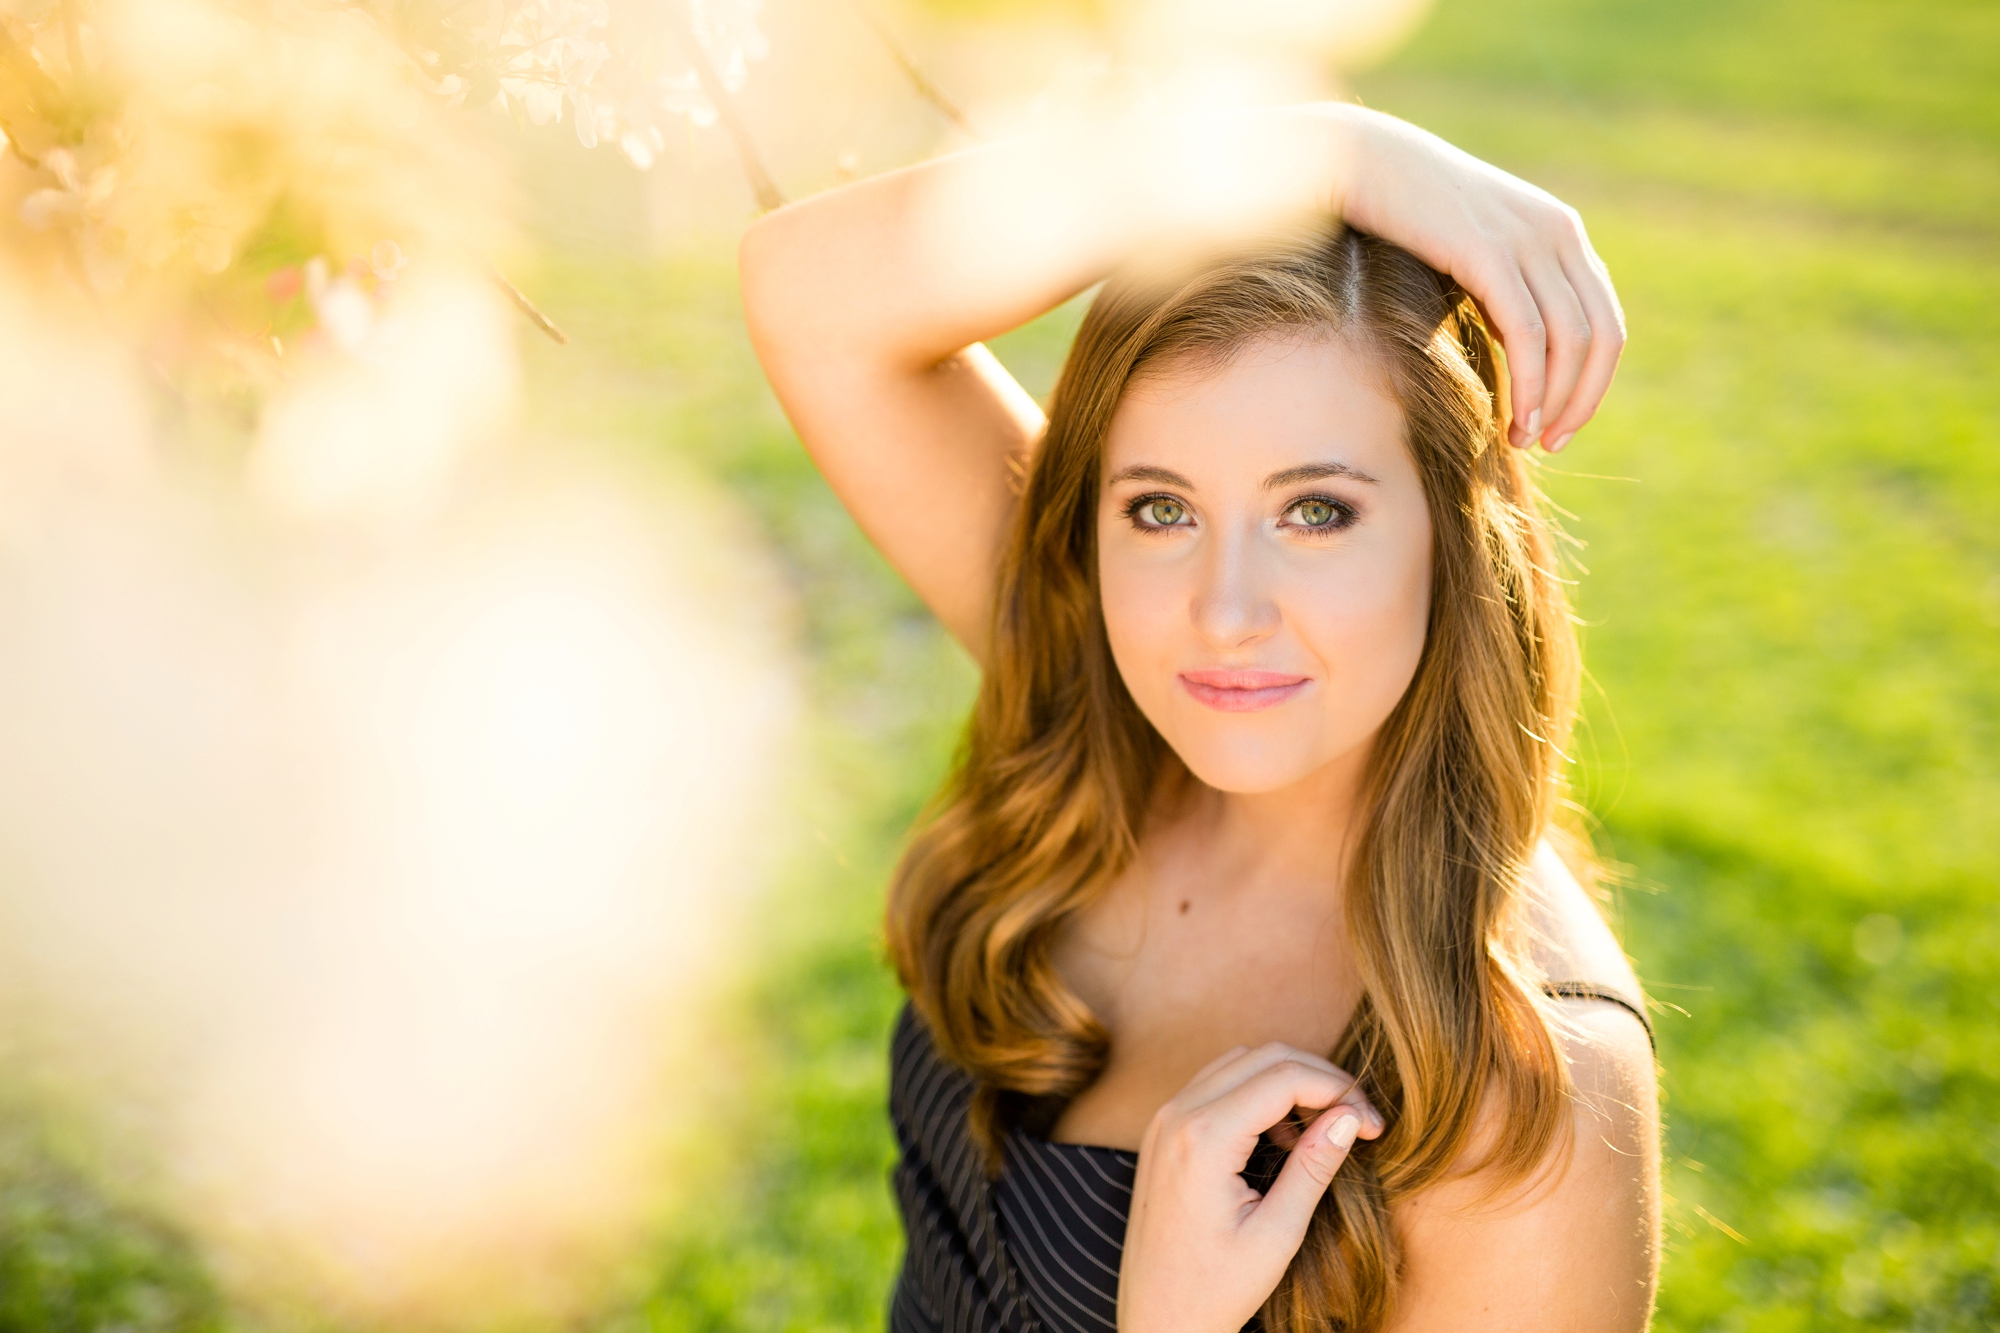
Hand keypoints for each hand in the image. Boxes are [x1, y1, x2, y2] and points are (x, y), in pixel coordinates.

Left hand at [1118, 1043, 1386, 1332]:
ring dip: (1288, 1082)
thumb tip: (1349, 1117)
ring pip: (1240, 1062)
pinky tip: (1282, 1138)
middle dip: (1320, 1078)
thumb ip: (1313, 1168)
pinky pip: (1217, 1084)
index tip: (1373, 1127)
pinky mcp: (1164, 1130)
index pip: (1286, 1076)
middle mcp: (1177, 1115)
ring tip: (1323, 1130)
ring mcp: (1165, 1119)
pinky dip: (1257, 1094)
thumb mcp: (1276, 1235)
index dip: (1340, 1092)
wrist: (1157, 1319)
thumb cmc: (1213, 1289)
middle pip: (1264, 1056)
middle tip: (1358, 1121)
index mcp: (1203, 1138)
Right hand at [1339, 109, 1626, 452]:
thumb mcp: (1469, 251)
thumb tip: (1516, 347)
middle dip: (1580, 401)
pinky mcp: (1490, 252)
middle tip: (1550, 443)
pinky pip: (1528, 334)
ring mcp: (1527, 239)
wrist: (1357, 161)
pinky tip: (1513, 418)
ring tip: (1523, 439)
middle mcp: (1558, 234)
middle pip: (1602, 337)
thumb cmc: (1400, 214)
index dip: (1593, 383)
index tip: (1559, 424)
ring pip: (1570, 342)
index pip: (1605, 322)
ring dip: (1552, 402)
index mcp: (1561, 233)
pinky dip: (1529, 385)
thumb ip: (1502, 288)